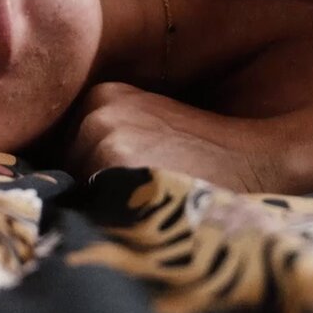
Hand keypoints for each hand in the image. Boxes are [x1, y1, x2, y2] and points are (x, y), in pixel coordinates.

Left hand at [66, 82, 294, 192]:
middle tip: (135, 202)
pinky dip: (111, 216)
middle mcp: (96, 109)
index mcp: (101, 96)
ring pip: (77, 190)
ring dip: (99, 207)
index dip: (84, 178)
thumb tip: (59, 182)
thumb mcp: (149, 127)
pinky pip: (93, 203)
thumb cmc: (201, 156)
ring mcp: (103, 132)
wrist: (253, 159)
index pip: (64, 150)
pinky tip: (143, 214)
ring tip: (142, 208)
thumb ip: (105, 139)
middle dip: (89, 193)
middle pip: (67, 170)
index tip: (115, 189)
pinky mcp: (113, 159)